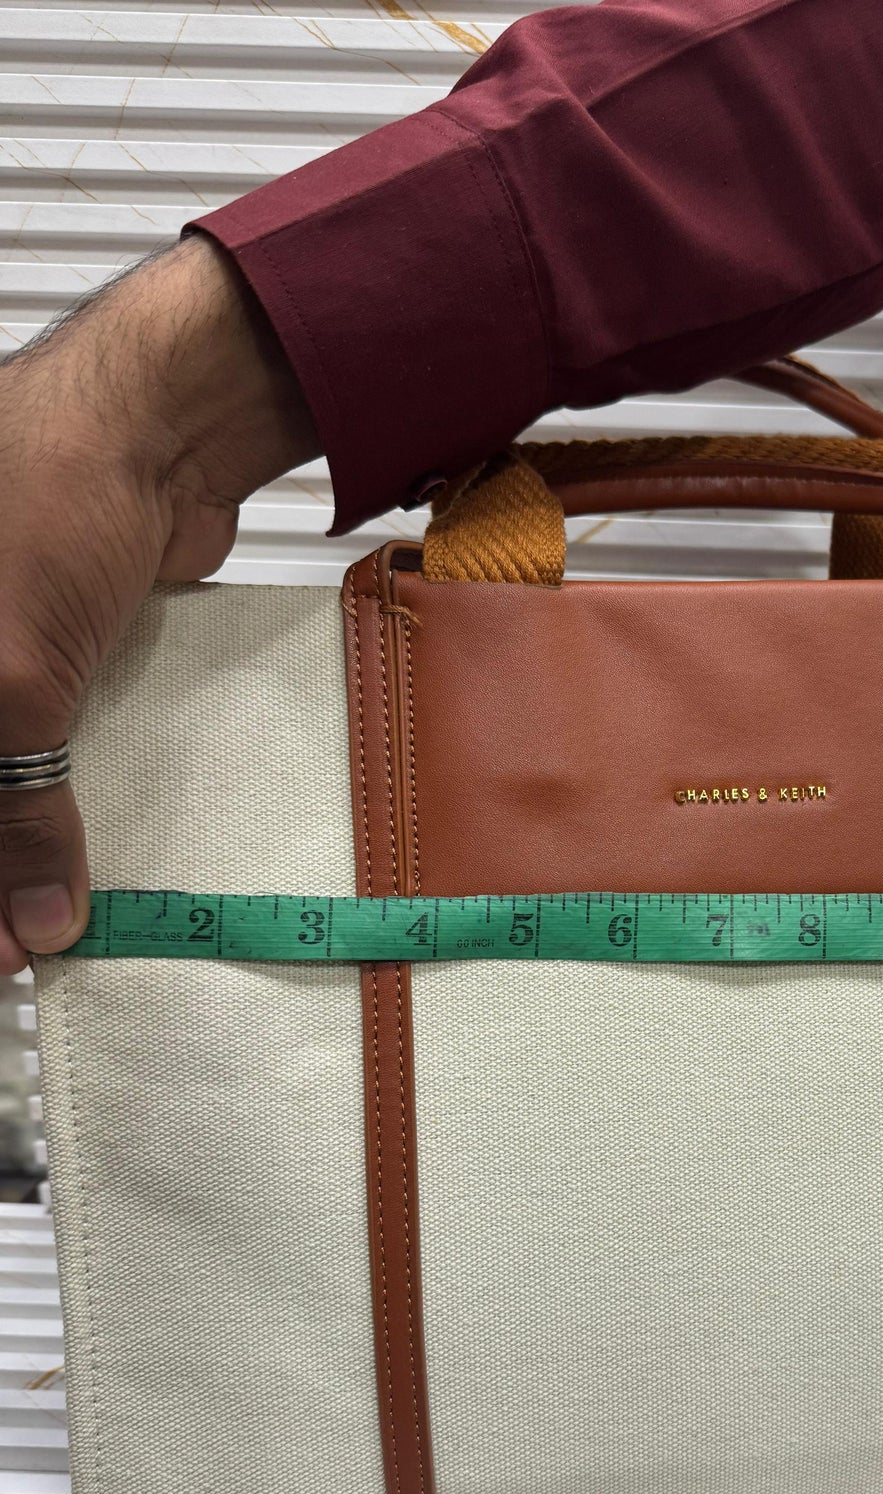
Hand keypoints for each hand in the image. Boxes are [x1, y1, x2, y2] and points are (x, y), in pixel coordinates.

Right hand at [0, 236, 316, 971]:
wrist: (153, 434)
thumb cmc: (42, 500)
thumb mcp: (11, 677)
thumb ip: (10, 808)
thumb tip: (31, 925)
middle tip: (20, 954)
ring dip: (17, 854)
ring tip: (48, 926)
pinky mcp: (38, 667)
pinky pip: (36, 760)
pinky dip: (52, 813)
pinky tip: (75, 869)